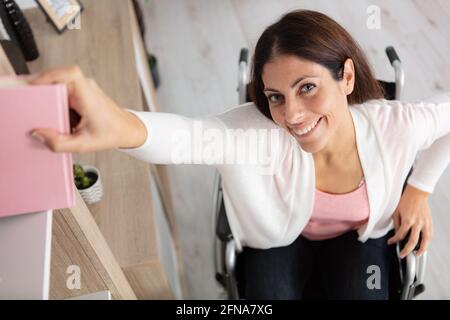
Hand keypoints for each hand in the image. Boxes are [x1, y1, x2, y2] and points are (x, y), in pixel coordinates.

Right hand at [29, 65, 146, 152]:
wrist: (126, 130)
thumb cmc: (111, 133)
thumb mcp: (83, 144)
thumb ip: (59, 143)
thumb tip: (38, 134)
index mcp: (89, 96)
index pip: (70, 74)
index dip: (50, 75)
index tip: (34, 83)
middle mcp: (86, 87)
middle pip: (57, 76)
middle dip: (41, 86)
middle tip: (28, 97)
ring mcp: (83, 87)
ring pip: (58, 81)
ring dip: (46, 92)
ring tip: (37, 104)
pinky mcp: (80, 91)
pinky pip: (62, 88)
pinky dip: (53, 96)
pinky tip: (49, 109)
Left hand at [387, 184, 432, 257]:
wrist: (417, 193)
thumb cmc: (406, 200)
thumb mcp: (396, 212)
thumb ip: (396, 224)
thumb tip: (397, 233)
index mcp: (407, 220)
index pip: (400, 235)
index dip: (394, 240)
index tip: (391, 242)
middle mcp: (417, 223)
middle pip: (413, 241)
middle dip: (407, 250)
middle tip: (403, 254)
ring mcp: (425, 223)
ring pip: (425, 240)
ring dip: (421, 249)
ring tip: (417, 254)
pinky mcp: (430, 222)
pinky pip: (430, 235)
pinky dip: (427, 242)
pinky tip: (424, 245)